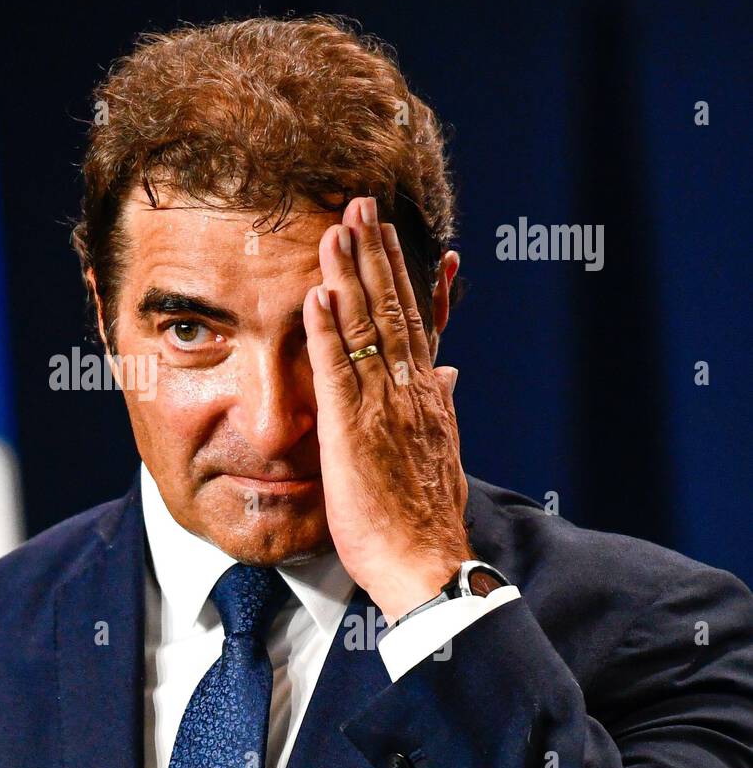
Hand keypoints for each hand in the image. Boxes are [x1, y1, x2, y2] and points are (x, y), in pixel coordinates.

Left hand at [302, 196, 472, 621]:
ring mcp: (382, 409)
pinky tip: (317, 296)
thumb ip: (440, 403)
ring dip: (350, 276)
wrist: (426, 564)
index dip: (397, 274)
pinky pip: (337, 373)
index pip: (411, 321)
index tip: (385, 233)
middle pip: (391, 309)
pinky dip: (328, 333)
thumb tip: (449, 369)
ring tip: (336, 228)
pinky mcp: (352, 434)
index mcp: (426, 395)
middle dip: (374, 255)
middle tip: (360, 203)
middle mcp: (408, 391)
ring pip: (366, 329)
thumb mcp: (440, 450)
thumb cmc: (423, 516)